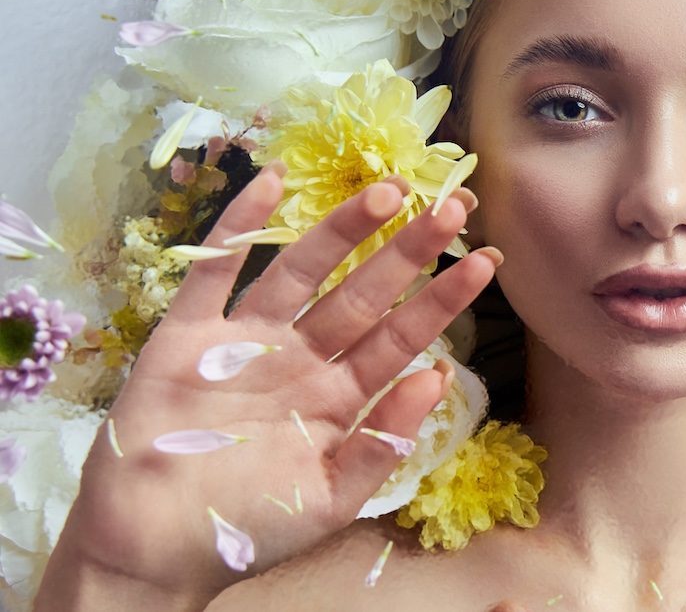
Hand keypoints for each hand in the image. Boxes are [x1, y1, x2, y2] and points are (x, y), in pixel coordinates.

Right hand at [36, 163, 497, 609]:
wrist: (155, 548)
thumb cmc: (247, 527)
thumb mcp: (332, 497)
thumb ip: (384, 439)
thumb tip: (437, 376)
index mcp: (339, 397)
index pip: (401, 338)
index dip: (442, 299)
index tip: (485, 261)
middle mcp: (300, 359)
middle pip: (363, 295)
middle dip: (408, 252)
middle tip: (453, 205)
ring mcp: (246, 341)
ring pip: (302, 271)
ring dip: (342, 230)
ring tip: (388, 190)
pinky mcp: (188, 334)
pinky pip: (216, 270)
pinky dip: (238, 227)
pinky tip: (272, 181)